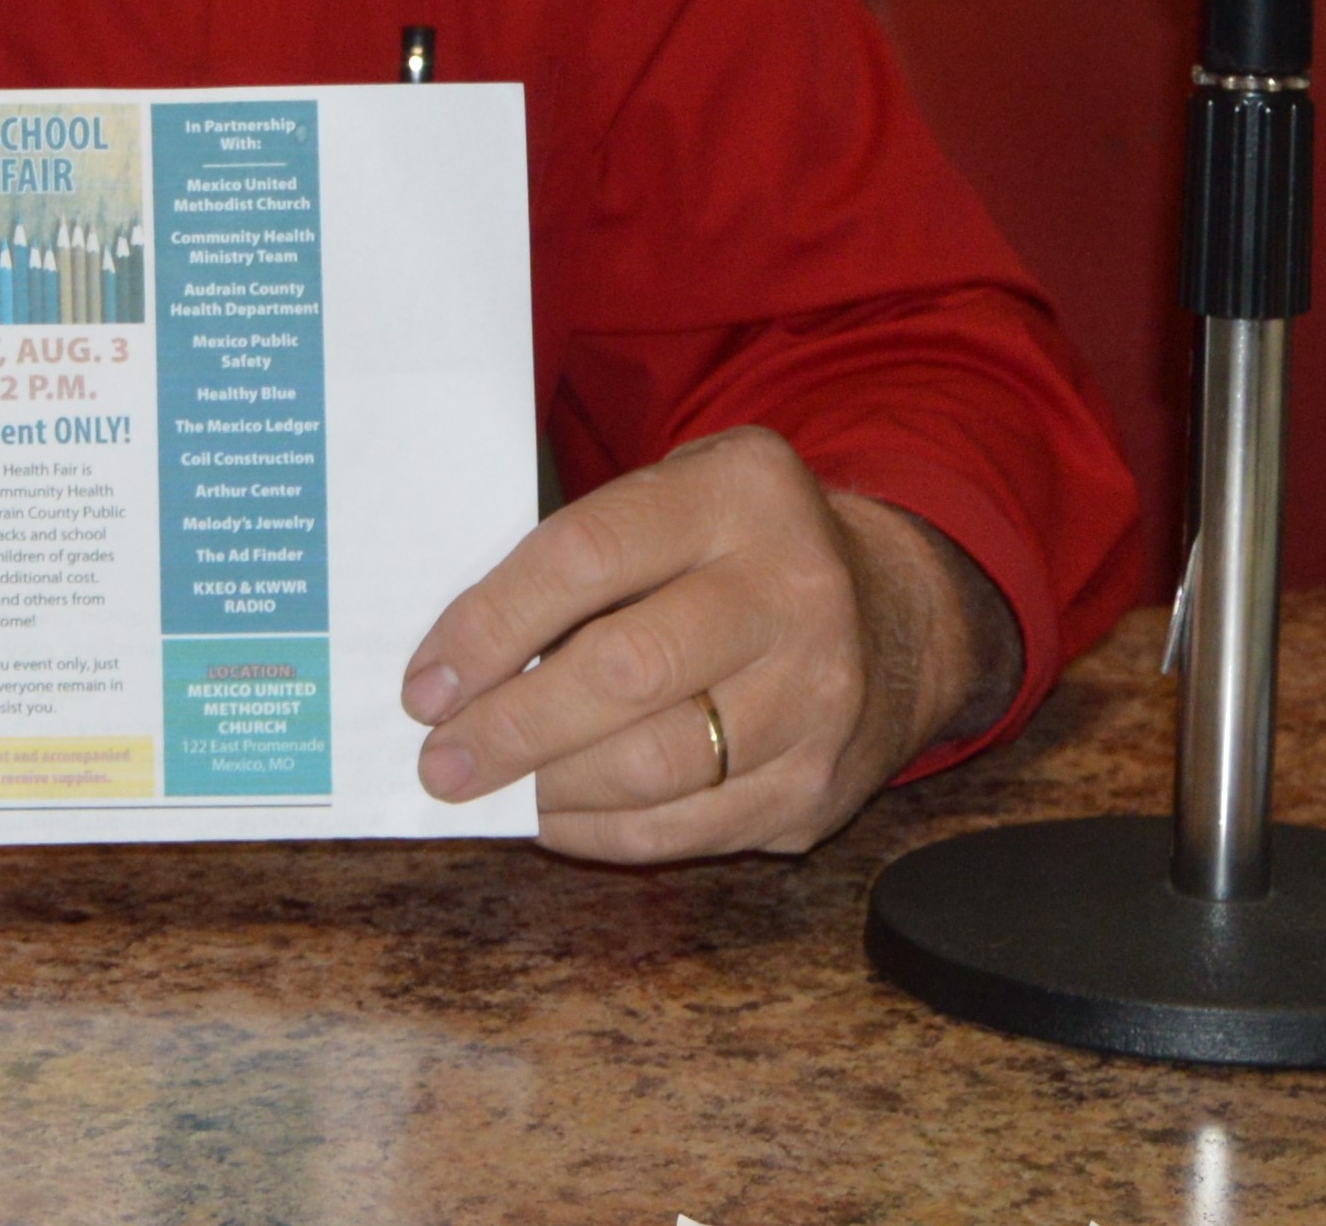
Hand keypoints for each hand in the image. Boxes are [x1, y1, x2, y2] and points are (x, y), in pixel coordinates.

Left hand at [399, 427, 1017, 861]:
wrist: (899, 612)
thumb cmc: (738, 548)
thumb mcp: (679, 495)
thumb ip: (586, 551)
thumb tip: (461, 660)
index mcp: (738, 493)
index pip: (586, 555)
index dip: (492, 624)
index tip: (426, 680)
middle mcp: (791, 591)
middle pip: (625, 670)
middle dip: (512, 726)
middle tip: (439, 760)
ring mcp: (817, 697)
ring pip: (657, 765)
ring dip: (549, 789)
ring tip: (483, 791)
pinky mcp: (820, 785)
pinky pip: (692, 826)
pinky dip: (605, 832)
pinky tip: (550, 819)